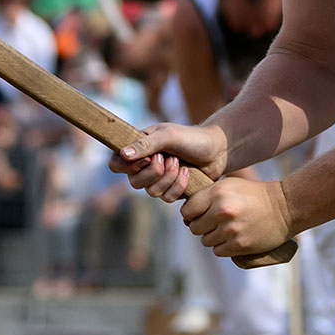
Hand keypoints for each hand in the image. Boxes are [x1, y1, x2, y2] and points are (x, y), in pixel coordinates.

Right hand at [110, 122, 226, 201]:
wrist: (218, 150)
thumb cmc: (192, 137)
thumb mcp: (169, 136)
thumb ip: (146, 145)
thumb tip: (123, 154)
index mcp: (140, 149)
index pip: (116, 163)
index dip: (126, 166)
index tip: (146, 158)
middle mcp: (145, 165)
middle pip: (134, 182)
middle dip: (154, 172)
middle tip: (169, 158)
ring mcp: (158, 179)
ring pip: (151, 192)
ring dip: (169, 178)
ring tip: (181, 164)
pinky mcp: (172, 190)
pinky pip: (167, 198)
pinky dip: (179, 186)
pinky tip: (188, 173)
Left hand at [181, 178, 291, 256]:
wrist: (285, 207)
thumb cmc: (255, 194)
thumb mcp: (230, 186)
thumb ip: (209, 195)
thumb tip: (186, 212)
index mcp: (217, 193)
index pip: (187, 210)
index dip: (191, 214)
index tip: (199, 214)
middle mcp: (222, 211)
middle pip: (194, 228)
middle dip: (201, 226)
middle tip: (214, 223)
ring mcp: (231, 229)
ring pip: (205, 241)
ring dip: (212, 238)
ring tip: (226, 230)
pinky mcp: (239, 245)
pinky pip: (218, 251)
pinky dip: (223, 247)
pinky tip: (232, 239)